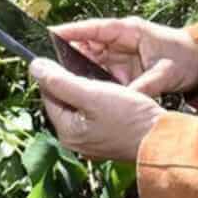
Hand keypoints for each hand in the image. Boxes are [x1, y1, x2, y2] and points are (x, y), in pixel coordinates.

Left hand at [30, 58, 165, 161]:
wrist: (163, 139)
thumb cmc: (131, 118)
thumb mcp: (93, 94)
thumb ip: (61, 81)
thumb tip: (35, 67)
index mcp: (67, 132)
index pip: (49, 95)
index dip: (54, 73)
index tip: (63, 55)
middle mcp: (76, 140)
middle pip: (64, 102)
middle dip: (71, 81)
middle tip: (87, 65)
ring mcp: (92, 142)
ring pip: (80, 107)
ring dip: (86, 89)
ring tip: (101, 77)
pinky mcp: (107, 139)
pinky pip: (95, 114)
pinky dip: (100, 101)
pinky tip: (112, 93)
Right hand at [49, 16, 197, 97]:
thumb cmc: (185, 60)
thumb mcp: (166, 73)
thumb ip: (145, 85)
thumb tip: (128, 98)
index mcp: (129, 30)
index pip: (93, 28)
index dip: (70, 31)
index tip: (48, 34)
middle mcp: (121, 39)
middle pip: (86, 45)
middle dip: (68, 54)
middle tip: (47, 65)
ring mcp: (120, 53)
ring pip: (90, 60)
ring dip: (77, 69)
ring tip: (57, 79)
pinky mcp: (121, 67)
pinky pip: (99, 72)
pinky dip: (89, 79)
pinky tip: (78, 89)